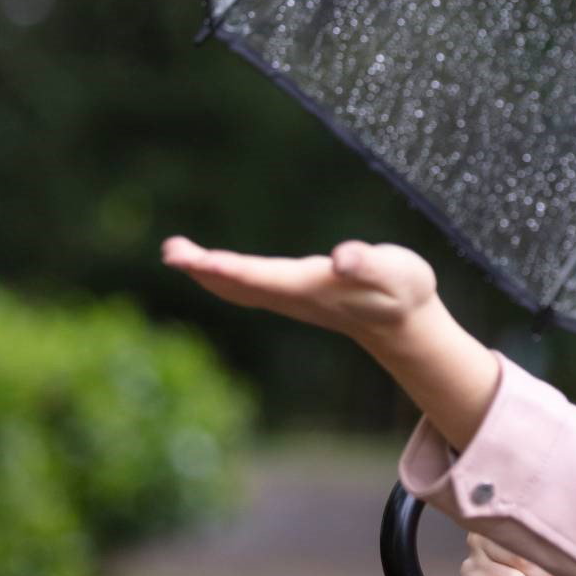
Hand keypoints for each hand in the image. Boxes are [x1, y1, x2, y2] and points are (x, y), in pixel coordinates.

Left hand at [160, 235, 439, 350]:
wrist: (405, 323)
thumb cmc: (403, 291)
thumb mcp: (395, 272)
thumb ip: (368, 264)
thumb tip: (341, 259)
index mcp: (312, 288)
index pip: (262, 279)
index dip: (229, 270)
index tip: (197, 260)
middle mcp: (294, 296)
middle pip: (240, 286)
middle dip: (204, 270)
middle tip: (171, 251)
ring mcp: (291, 299)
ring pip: (239, 289)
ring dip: (207, 273)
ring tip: (176, 253)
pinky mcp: (294, 294)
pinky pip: (248, 287)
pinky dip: (223, 276)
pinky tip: (209, 266)